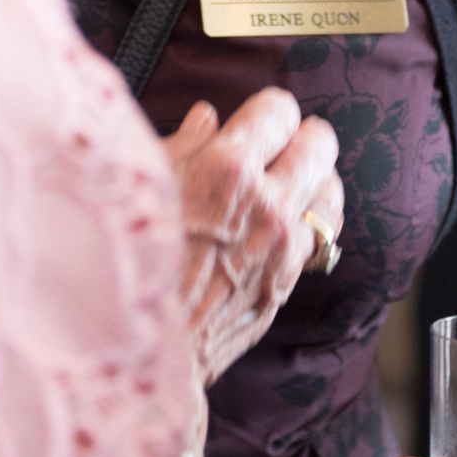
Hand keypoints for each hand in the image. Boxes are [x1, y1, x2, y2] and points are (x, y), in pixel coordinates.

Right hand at [162, 87, 342, 385]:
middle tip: (284, 144)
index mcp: (226, 169)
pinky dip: (310, 220)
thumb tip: (207, 117)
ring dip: (313, 180)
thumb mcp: (144, 188)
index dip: (268, 109)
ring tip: (292, 182)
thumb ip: (182, 146)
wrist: (140, 347)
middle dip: (303, 137)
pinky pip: (320, 235)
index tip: (259, 118)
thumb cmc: (127, 261)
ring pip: (330, 190)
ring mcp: (284, 247)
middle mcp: (267, 203)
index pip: (277, 110)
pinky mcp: (288, 282)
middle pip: (319, 144)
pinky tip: (287, 221)